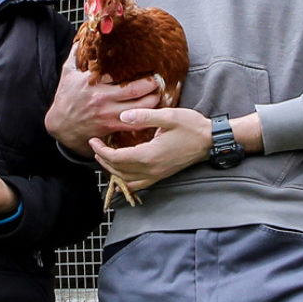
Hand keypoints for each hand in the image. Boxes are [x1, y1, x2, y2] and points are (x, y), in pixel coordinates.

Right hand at [45, 55, 161, 154]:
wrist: (60, 125)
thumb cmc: (65, 98)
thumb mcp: (67, 74)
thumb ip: (75, 55)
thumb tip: (81, 38)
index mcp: (93, 82)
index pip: (120, 72)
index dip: (136, 69)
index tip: (147, 65)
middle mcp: (103, 98)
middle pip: (136, 90)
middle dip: (152, 85)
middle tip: (158, 80)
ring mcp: (108, 114)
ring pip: (140, 108)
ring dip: (153, 101)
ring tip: (158, 95)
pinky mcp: (111, 127)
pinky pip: (134, 124)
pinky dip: (146, 118)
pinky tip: (152, 113)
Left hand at [88, 106, 213, 195]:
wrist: (210, 141)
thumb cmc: (191, 127)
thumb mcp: (168, 116)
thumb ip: (144, 116)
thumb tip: (123, 117)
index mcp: (150, 155)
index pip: (117, 158)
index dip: (102, 151)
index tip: (93, 140)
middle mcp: (151, 169)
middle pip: (119, 170)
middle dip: (103, 160)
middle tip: (94, 147)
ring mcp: (157, 175)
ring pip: (127, 180)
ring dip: (113, 171)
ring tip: (104, 158)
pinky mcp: (162, 175)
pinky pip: (139, 185)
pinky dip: (126, 181)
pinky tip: (122, 174)